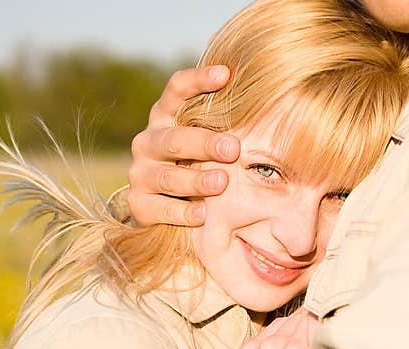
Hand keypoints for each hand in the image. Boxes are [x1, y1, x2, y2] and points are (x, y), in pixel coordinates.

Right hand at [127, 65, 239, 226]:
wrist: (161, 208)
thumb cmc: (194, 165)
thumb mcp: (205, 142)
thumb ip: (222, 123)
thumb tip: (269, 95)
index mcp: (165, 118)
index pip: (176, 91)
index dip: (197, 80)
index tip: (225, 74)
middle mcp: (148, 142)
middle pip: (173, 139)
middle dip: (204, 143)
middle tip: (233, 149)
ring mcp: (141, 174)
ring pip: (167, 176)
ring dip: (195, 180)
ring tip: (221, 182)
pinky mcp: (138, 205)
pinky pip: (159, 209)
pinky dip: (181, 212)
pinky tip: (202, 214)